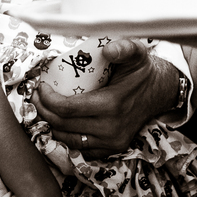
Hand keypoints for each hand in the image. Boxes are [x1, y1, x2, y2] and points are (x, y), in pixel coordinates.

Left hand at [31, 39, 175, 156]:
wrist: (160, 92)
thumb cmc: (142, 70)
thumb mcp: (135, 53)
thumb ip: (123, 48)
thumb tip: (108, 50)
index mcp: (111, 106)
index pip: (67, 109)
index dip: (47, 99)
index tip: (40, 87)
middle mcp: (110, 129)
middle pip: (63, 125)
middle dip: (43, 111)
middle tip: (35, 96)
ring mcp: (112, 142)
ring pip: (69, 140)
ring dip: (51, 125)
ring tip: (44, 108)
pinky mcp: (112, 149)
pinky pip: (81, 148)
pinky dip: (66, 137)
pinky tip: (60, 122)